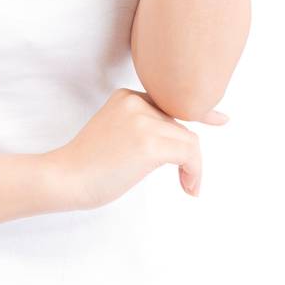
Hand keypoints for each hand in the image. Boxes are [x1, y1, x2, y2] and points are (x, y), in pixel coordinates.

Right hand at [43, 87, 229, 209]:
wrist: (64, 178)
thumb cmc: (87, 166)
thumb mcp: (116, 134)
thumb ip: (144, 128)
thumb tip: (182, 143)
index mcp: (126, 97)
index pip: (171, 103)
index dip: (198, 112)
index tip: (220, 119)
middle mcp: (135, 102)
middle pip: (181, 125)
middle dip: (188, 153)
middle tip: (189, 181)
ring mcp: (142, 120)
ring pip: (189, 139)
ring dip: (193, 166)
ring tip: (187, 186)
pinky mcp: (149, 142)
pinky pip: (189, 153)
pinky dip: (195, 172)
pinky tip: (188, 187)